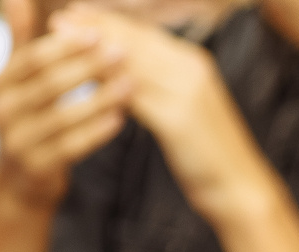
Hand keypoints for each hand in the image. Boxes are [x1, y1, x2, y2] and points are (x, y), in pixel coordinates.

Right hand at [0, 0, 131, 211]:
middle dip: (86, 67)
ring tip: (130, 84)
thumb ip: (22, 41)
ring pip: (62, 116)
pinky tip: (121, 119)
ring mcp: (19, 140)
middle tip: (121, 54)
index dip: (65, 46)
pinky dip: (96, 132)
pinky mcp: (38, 166)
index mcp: (2, 83)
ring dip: (99, 98)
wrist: (23, 177)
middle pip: (49, 84)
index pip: (33, 58)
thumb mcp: (21, 80)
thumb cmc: (31, 117)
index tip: (98, 33)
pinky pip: (71, 146)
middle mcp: (4, 109)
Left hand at [60, 6, 277, 225]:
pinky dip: (104, 83)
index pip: (144, 33)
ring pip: (129, 63)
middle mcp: (191, 70)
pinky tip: (79, 79)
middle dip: (93, 27)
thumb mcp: (188, 107)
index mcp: (195, 63)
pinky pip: (132, 95)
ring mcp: (186, 93)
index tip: (75, 13)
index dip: (108, 20)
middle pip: (133, 41)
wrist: (241, 187)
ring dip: (90, 49)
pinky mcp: (176, 119)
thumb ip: (164, 82)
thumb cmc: (210, 151)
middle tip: (57, 19)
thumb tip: (128, 67)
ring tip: (58, 39)